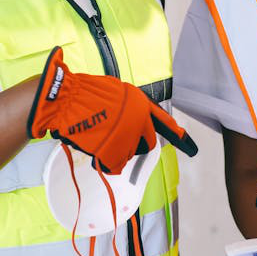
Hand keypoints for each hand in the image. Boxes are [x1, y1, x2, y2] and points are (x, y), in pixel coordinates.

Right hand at [27, 47, 197, 173]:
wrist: (67, 99)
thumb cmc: (87, 93)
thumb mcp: (116, 92)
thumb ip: (130, 107)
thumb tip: (136, 120)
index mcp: (140, 103)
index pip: (163, 122)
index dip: (177, 134)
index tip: (189, 145)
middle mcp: (139, 120)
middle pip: (147, 144)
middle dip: (134, 144)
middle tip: (116, 139)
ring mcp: (128, 136)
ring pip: (129, 154)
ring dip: (117, 151)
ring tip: (99, 137)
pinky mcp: (114, 150)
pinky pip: (115, 164)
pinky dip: (106, 161)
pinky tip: (95, 149)